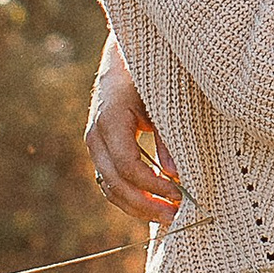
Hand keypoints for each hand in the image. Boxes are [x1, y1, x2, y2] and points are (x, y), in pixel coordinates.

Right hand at [84, 35, 184, 227]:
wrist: (124, 56)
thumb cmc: (148, 75)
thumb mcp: (162, 102)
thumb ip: (168, 138)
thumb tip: (176, 174)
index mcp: (110, 119)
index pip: (128, 166)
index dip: (152, 186)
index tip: (179, 196)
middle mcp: (96, 134)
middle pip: (114, 182)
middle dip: (144, 204)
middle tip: (174, 217)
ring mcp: (94, 142)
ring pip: (108, 186)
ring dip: (135, 205)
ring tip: (165, 215)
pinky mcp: (99, 148)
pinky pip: (109, 179)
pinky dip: (128, 195)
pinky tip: (152, 202)